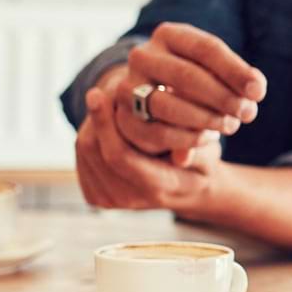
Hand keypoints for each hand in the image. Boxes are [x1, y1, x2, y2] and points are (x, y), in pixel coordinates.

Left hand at [76, 85, 219, 210]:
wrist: (189, 188)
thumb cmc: (201, 159)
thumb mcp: (208, 151)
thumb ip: (196, 149)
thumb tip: (183, 155)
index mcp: (158, 189)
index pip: (120, 156)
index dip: (105, 123)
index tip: (98, 93)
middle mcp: (130, 199)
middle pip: (95, 151)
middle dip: (96, 118)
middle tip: (99, 90)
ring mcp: (110, 201)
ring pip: (85, 151)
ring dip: (92, 124)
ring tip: (106, 103)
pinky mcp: (96, 196)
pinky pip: (82, 157)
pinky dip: (91, 134)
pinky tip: (105, 122)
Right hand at [108, 23, 267, 162]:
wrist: (151, 94)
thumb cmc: (195, 78)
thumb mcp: (215, 70)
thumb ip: (237, 77)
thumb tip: (255, 89)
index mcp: (169, 35)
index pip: (206, 48)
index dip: (235, 71)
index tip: (259, 92)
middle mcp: (143, 56)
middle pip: (186, 75)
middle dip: (222, 97)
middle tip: (248, 113)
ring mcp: (128, 86)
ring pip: (167, 104)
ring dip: (205, 119)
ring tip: (231, 125)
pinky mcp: (124, 118)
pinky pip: (157, 132)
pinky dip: (187, 138)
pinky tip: (208, 138)